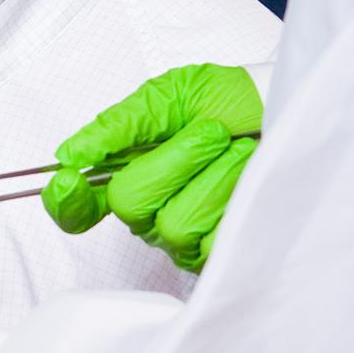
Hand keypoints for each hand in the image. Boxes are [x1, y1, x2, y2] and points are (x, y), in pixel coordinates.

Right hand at [41, 64, 261, 270]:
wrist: (287, 114)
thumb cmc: (231, 101)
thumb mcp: (169, 96)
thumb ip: (117, 125)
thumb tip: (68, 155)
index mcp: (128, 174)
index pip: (77, 207)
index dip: (65, 199)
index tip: (67, 178)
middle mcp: (150, 212)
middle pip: (128, 205)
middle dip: (174, 161)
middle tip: (211, 133)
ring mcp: (182, 239)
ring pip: (173, 224)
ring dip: (214, 176)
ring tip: (240, 152)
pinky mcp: (218, 256)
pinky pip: (211, 241)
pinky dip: (236, 198)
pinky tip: (250, 180)